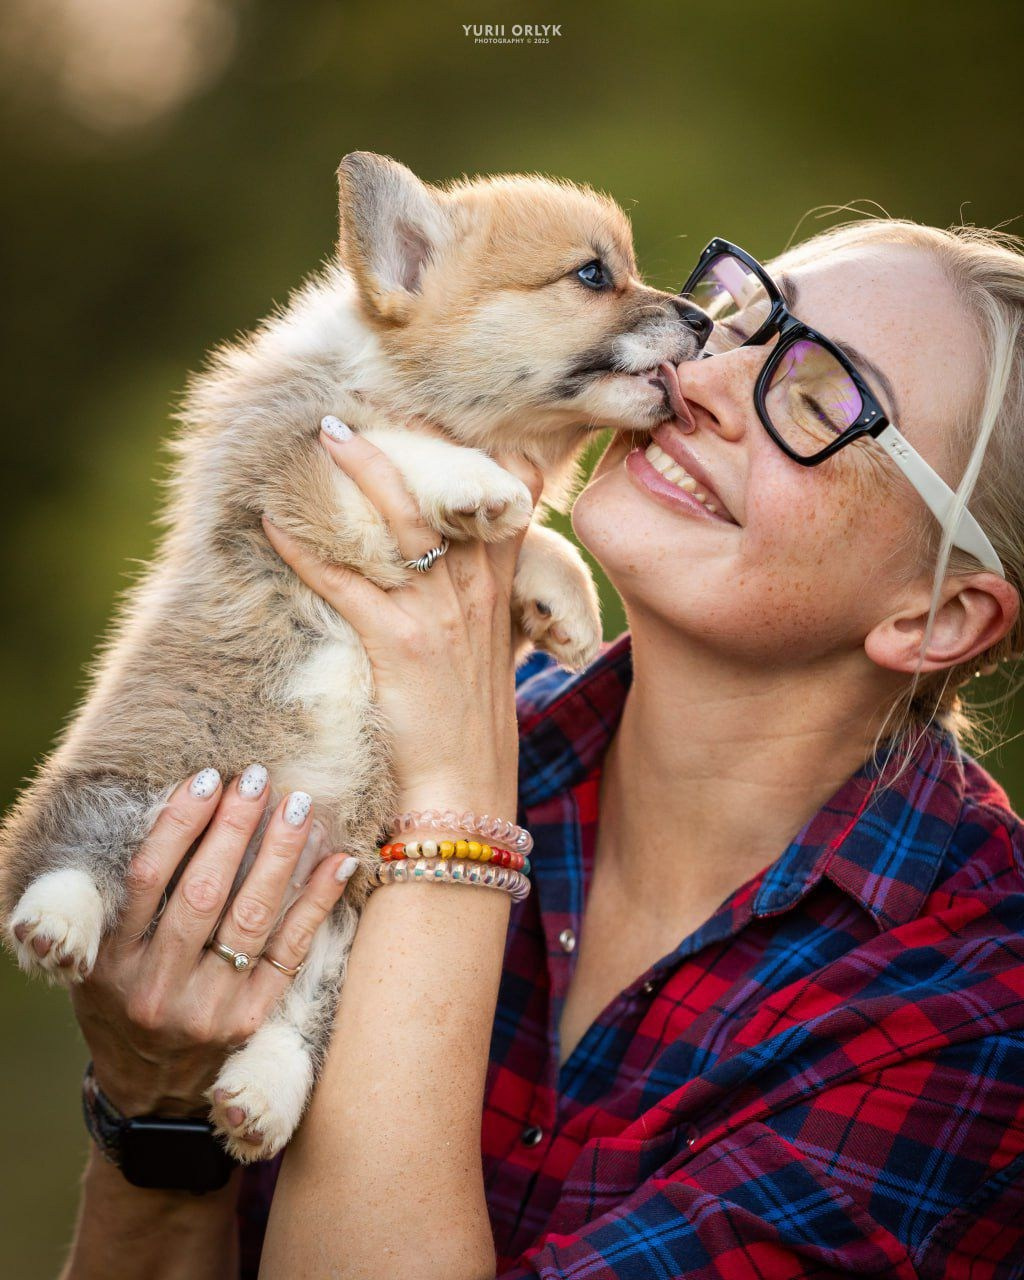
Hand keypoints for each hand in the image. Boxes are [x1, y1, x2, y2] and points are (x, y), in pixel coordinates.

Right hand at [70, 768, 354, 1116]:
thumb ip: (122, 903)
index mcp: (110, 964)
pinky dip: (316, 903)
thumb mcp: (99, 961)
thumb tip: (180, 811)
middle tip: (260, 779)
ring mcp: (208, 1009)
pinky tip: (338, 861)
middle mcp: (158, 988)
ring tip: (299, 806)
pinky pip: (290, 952)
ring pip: (252, 918)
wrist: (149, 1096)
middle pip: (204, 892)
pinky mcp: (250, 1022)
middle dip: (235, 829)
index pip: (148, 877)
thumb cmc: (122, 1004)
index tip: (208, 778)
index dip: (179, 823)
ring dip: (280, 856)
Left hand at [263, 423, 542, 818]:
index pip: (512, 498)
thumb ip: (479, 603)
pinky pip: (345, 580)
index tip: (444, 423)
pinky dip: (307, 548)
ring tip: (325, 437)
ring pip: (400, 521)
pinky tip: (275, 524)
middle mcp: (473, 590)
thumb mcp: (492, 654)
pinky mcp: (397, 643)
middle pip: (445, 495)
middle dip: (404, 446)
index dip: (485, 454)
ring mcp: (437, 614)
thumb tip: (451, 572)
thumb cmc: (472, 726)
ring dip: (360, 474)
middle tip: (353, 417)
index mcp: (499, 589)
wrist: (464, 791)